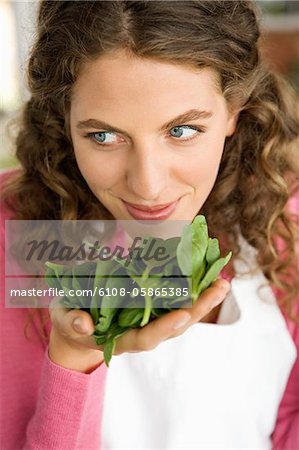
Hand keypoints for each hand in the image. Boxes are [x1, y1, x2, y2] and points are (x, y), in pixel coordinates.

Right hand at [48, 279, 229, 371]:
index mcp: (120, 339)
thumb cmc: (71, 322)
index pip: (145, 338)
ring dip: (201, 298)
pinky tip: (204, 274)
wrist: (77, 323)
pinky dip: (190, 288)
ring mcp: (147, 320)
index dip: (163, 328)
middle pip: (173, 326)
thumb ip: (72, 323)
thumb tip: (85, 325)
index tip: (183, 316)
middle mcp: (140, 331)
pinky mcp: (149, 307)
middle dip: (197, 309)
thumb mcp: (66, 321)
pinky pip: (173, 300)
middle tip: (220, 288)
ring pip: (179, 313)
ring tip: (222, 281)